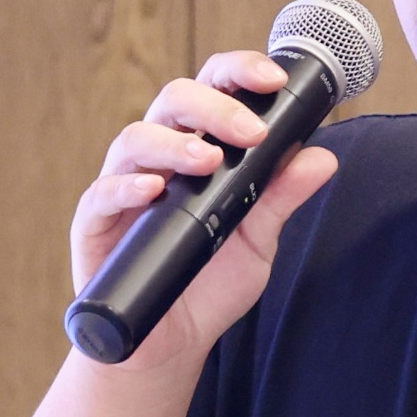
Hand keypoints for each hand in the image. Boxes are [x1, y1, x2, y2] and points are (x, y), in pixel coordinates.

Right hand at [70, 51, 339, 369]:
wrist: (170, 344)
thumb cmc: (209, 284)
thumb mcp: (258, 240)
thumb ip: (282, 197)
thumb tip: (322, 158)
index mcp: (198, 146)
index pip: (213, 88)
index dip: (239, 72)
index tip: (272, 79)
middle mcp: (159, 156)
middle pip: (174, 100)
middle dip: (215, 107)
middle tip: (251, 134)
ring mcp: (123, 186)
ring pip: (135, 138)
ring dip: (174, 143)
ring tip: (209, 162)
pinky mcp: (94, 223)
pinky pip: (101, 193)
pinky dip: (127, 186)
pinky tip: (154, 190)